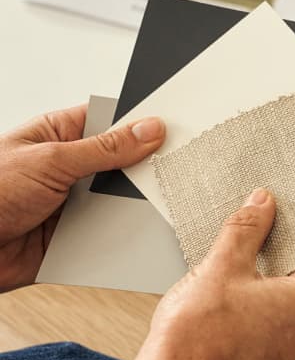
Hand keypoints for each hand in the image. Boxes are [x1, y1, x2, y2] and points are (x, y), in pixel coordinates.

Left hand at [0, 105, 164, 289]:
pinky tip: (145, 238)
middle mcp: (70, 168)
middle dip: (147, 170)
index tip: (177, 128)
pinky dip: (126, 238)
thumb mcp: (50, 160)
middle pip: (123, 164)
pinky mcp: (75, 238)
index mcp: (61, 134)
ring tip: (166, 207)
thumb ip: (104, 148)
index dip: (144, 124)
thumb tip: (148, 129)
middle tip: (179, 171)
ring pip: (120, 202)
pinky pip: (110, 236)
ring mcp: (74, 204)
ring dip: (136, 207)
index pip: (113, 121)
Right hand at [146, 188, 294, 359]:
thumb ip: (249, 228)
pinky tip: (228, 323)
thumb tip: (262, 204)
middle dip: (274, 272)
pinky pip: (276, 344)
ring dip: (265, 302)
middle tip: (240, 263)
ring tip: (229, 296)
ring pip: (289, 318)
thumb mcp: (224, 264)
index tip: (267, 232)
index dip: (287, 241)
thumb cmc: (199, 336)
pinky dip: (258, 330)